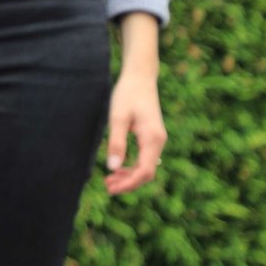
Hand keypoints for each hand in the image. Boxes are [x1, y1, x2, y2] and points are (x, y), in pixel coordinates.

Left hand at [104, 69, 165, 194]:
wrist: (140, 77)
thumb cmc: (128, 94)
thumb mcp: (118, 118)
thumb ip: (116, 142)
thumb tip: (113, 167)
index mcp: (153, 138)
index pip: (145, 171)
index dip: (129, 183)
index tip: (111, 188)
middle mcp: (159, 141)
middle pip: (147, 173)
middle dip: (128, 183)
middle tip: (107, 187)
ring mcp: (157, 139)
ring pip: (146, 167)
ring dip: (129, 176)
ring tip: (110, 180)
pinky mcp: (152, 136)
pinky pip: (145, 158)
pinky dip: (132, 166)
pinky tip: (118, 168)